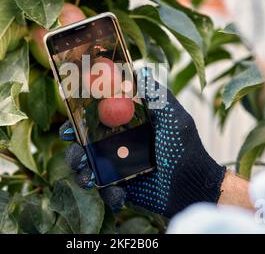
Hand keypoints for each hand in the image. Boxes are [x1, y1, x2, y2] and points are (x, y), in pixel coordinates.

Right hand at [59, 69, 225, 217]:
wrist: (194, 186)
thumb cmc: (185, 149)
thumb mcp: (173, 119)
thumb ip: (157, 96)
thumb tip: (142, 69)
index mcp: (126, 124)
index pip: (95, 118)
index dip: (78, 119)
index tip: (71, 122)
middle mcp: (118, 144)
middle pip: (84, 144)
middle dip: (74, 149)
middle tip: (77, 153)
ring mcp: (118, 166)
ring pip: (89, 168)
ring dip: (82, 173)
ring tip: (88, 178)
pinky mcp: (121, 187)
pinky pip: (105, 190)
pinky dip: (108, 194)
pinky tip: (119, 194)